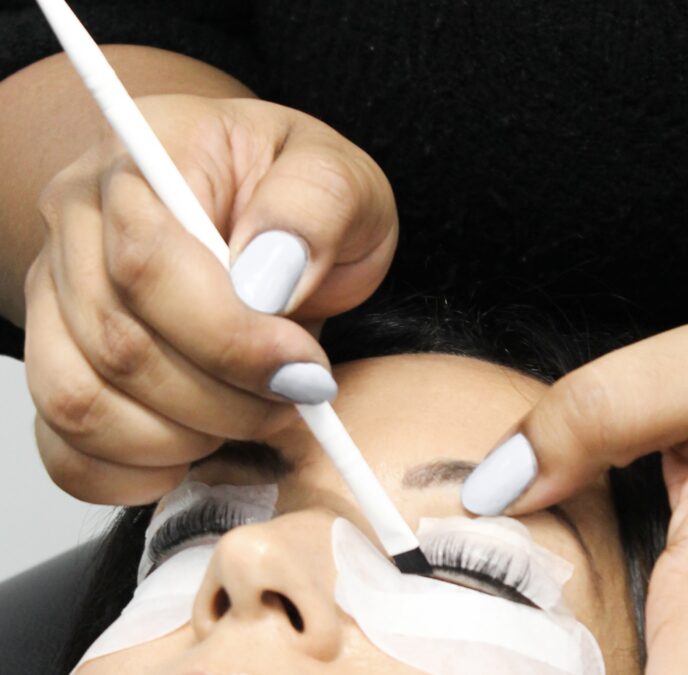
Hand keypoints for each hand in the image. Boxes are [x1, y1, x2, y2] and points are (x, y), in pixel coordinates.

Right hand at [25, 94, 396, 504]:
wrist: (261, 210)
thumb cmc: (296, 195)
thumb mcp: (340, 179)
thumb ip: (314, 207)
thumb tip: (269, 271)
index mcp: (148, 156)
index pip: (150, 264)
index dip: (231, 338)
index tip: (304, 371)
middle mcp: (80, 221)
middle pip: (118, 343)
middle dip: (225, 398)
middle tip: (295, 399)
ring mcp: (57, 294)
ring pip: (81, 401)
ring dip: (182, 437)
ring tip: (250, 417)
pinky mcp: (59, 357)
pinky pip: (62, 443)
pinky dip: (130, 471)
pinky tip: (193, 453)